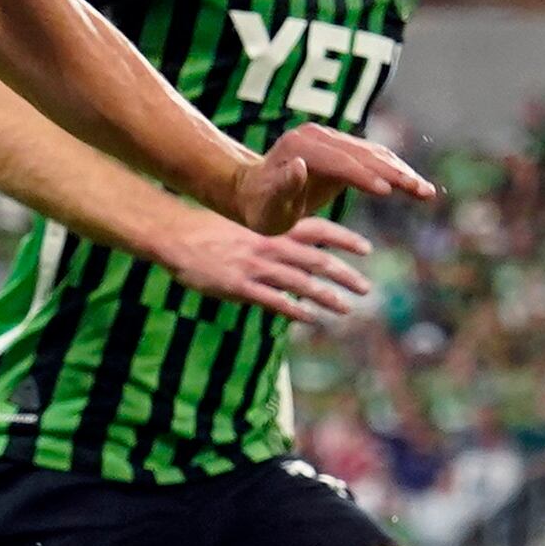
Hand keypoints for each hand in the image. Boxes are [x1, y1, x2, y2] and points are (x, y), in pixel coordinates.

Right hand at [153, 211, 379, 325]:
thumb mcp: (247, 226)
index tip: (367, 248)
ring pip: (302, 284)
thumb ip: (273, 237)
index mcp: (272, 228)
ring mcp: (256, 266)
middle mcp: (269, 245)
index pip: (318, 230)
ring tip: (346, 309)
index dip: (344, 238)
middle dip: (345, 275)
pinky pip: (275, 301)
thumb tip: (299, 249)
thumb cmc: (211, 231)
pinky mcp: (240, 286)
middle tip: (366, 288)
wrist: (176, 236)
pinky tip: (312, 319)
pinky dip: (296, 311)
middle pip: (317, 260)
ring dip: (328, 297)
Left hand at [227, 123, 435, 235]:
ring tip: (426, 192)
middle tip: (421, 191)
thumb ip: (284, 185)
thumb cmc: (260, 205)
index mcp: (302, 147)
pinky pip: (373, 158)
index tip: (389, 192)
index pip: (341, 161)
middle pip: (364, 154)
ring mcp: (331, 139)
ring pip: (374, 154)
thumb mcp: (268, 204)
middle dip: (395, 173)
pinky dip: (395, 171)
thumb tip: (300, 167)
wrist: (253, 191)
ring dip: (402, 172)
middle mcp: (318, 136)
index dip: (365, 176)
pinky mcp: (341, 149)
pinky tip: (413, 186)